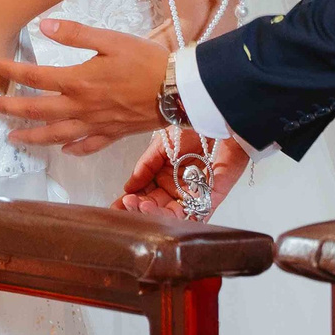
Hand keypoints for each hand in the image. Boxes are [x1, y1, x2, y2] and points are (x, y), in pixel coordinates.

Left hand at [0, 19, 171, 151]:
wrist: (177, 89)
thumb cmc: (147, 61)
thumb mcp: (111, 40)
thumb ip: (76, 34)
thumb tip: (44, 26)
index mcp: (78, 82)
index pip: (34, 78)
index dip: (10, 72)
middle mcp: (82, 108)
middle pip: (37, 111)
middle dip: (9, 109)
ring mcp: (95, 124)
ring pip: (55, 135)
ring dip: (31, 136)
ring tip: (13, 137)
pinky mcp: (112, 134)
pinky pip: (87, 146)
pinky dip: (72, 150)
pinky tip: (63, 150)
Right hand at [117, 130, 251, 217]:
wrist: (218, 116)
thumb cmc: (193, 127)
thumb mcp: (161, 145)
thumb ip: (145, 166)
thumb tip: (128, 188)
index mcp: (164, 178)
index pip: (145, 196)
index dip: (131, 203)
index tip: (116, 207)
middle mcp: (178, 189)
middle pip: (158, 208)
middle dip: (141, 210)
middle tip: (129, 205)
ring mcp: (195, 194)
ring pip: (175, 215)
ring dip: (158, 215)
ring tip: (143, 207)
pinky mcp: (214, 196)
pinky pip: (199, 214)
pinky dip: (184, 218)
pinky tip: (167, 215)